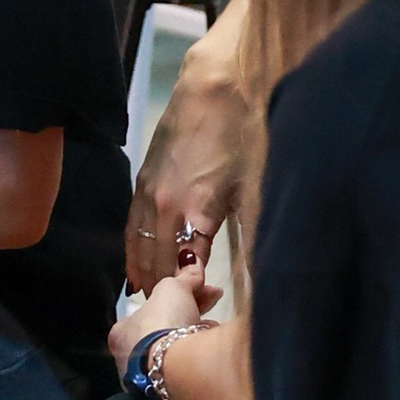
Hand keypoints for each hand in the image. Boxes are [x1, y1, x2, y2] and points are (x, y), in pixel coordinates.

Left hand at [106, 273, 211, 382]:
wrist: (176, 368)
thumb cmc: (162, 324)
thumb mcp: (173, 289)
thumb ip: (184, 277)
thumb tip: (192, 262)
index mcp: (120, 333)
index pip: (147, 312)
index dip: (173, 298)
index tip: (195, 290)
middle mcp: (130, 359)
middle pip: (164, 329)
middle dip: (190, 313)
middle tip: (212, 298)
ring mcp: (149, 378)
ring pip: (178, 350)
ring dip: (197, 333)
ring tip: (213, 323)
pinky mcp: (170, 393)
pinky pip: (188, 367)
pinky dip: (201, 353)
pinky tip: (211, 343)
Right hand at [123, 50, 245, 292]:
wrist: (216, 81)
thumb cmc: (244, 130)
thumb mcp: (257, 187)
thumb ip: (256, 237)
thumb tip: (268, 277)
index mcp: (190, 213)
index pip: (186, 272)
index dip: (193, 295)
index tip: (202, 315)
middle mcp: (161, 206)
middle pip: (156, 263)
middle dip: (164, 292)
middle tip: (174, 319)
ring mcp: (148, 191)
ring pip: (138, 245)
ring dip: (144, 272)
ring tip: (147, 300)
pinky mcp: (144, 176)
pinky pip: (131, 224)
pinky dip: (133, 248)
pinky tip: (137, 260)